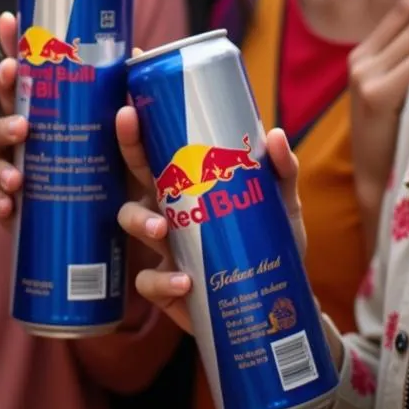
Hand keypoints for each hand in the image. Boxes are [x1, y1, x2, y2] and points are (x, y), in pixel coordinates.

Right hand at [0, 22, 152, 224]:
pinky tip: (11, 204)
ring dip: (4, 160)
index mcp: (49, 111)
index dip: (13, 45)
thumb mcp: (128, 131)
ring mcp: (21, 172)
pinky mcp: (23, 210)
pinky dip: (5, 205)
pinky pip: (6, 207)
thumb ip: (127, 98)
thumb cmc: (119, 169)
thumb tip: (136, 53)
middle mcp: (28, 138)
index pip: (26, 74)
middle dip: (3, 95)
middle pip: (4, 110)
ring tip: (19, 170)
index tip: (9, 21)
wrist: (123, 230)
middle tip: (13, 86)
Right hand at [116, 104, 303, 335]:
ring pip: (131, 223)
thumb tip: (275, 134)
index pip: (158, 150)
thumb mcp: (281, 202)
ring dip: (140, 222)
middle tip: (137, 153)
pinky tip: (184, 281)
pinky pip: (150, 282)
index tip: (129, 107)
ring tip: (161, 230)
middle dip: (128, 152)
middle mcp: (168, 211)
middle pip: (134, 176)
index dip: (138, 129)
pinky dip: (162, 281)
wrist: (278, 301)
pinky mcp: (168, 287)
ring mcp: (164, 249)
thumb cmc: (271, 240)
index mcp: (188, 186)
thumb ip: (281, 170)